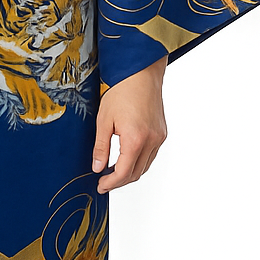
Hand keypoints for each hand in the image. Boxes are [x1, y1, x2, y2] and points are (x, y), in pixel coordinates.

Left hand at [92, 55, 167, 193]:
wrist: (140, 73)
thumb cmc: (122, 90)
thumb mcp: (104, 120)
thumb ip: (101, 147)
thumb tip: (97, 167)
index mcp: (136, 139)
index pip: (123, 173)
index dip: (110, 183)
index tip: (100, 186)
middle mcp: (151, 141)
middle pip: (136, 173)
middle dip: (119, 181)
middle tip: (104, 181)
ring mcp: (159, 137)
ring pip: (145, 165)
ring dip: (130, 172)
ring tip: (113, 171)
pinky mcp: (162, 132)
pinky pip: (151, 154)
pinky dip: (139, 161)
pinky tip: (127, 157)